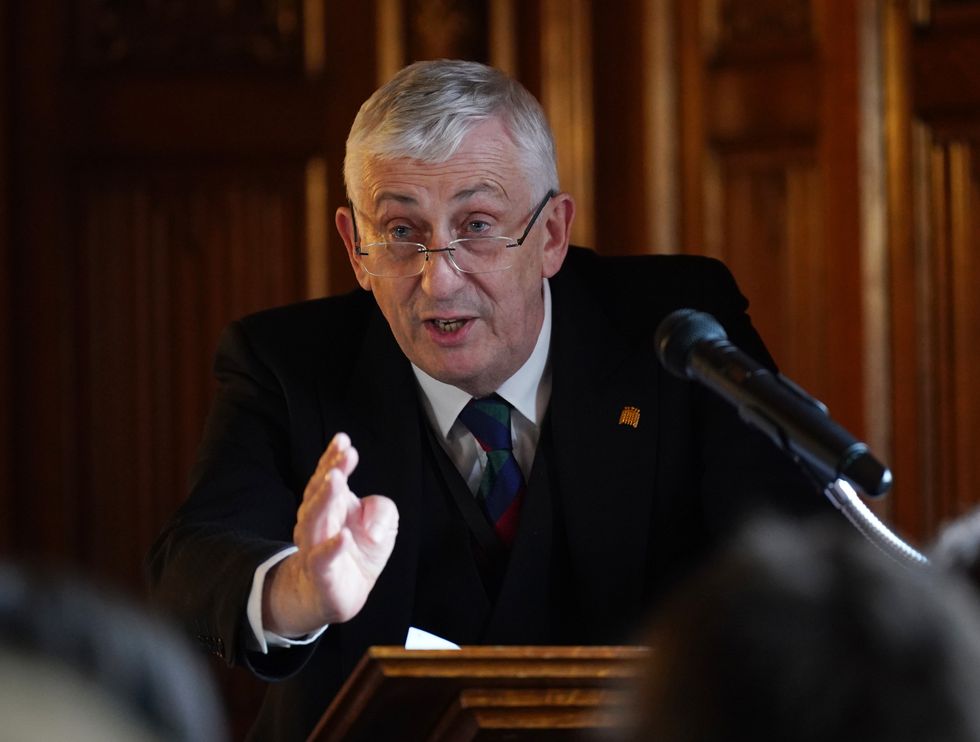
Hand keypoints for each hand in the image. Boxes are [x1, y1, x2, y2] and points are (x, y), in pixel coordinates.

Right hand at [263, 433, 398, 636]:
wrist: (337, 596)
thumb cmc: (358, 552)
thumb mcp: (382, 526)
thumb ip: (384, 511)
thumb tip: (374, 516)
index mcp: (332, 504)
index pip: (329, 476)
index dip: (333, 458)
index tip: (343, 440)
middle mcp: (318, 521)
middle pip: (320, 493)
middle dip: (332, 472)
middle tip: (344, 455)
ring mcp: (315, 547)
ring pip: (314, 521)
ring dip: (325, 500)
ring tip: (337, 481)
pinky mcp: (321, 574)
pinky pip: (322, 559)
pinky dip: (332, 548)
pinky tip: (343, 536)